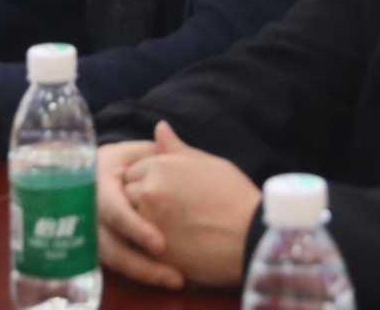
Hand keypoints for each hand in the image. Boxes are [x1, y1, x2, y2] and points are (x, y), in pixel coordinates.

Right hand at [97, 138, 181, 288]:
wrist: (100, 173)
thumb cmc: (126, 160)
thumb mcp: (140, 151)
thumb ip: (156, 148)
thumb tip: (163, 129)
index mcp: (97, 180)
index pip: (113, 209)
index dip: (135, 227)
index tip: (161, 244)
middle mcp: (87, 208)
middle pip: (109, 244)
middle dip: (141, 263)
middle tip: (175, 275)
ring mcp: (89, 230)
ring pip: (111, 260)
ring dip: (143, 273)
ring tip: (175, 280)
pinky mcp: (96, 246)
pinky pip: (114, 265)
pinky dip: (138, 274)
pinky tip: (161, 279)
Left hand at [118, 122, 259, 288]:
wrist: (253, 237)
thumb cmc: (236, 197)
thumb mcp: (209, 164)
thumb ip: (177, 149)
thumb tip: (159, 127)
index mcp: (161, 166)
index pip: (134, 170)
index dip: (147, 181)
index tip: (165, 192)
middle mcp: (149, 191)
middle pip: (127, 194)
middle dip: (139, 201)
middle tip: (166, 211)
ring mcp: (149, 223)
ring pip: (128, 221)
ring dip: (140, 223)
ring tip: (168, 227)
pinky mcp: (154, 252)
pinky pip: (138, 246)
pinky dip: (147, 245)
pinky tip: (170, 243)